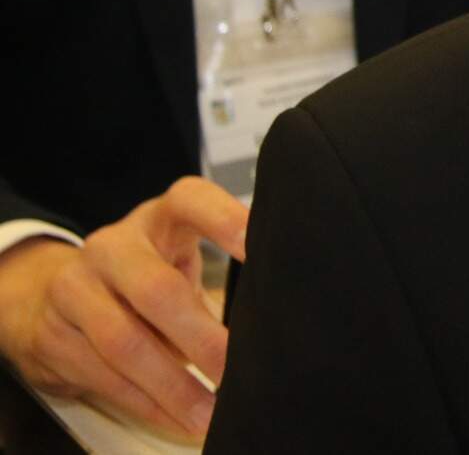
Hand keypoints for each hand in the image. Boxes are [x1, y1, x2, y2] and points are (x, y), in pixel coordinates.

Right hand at [0, 178, 247, 437]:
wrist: (48, 295)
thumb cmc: (142, 276)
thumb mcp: (175, 261)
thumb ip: (217, 278)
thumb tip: (273, 320)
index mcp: (157, 219)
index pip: (189, 199)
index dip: (223, 219)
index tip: (256, 249)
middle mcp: (113, 246)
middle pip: (155, 288)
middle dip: (198, 335)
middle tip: (233, 369)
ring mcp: (76, 287)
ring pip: (124, 341)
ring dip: (172, 385)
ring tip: (209, 412)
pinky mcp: (53, 333)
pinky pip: (102, 375)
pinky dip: (145, 402)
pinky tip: (175, 417)